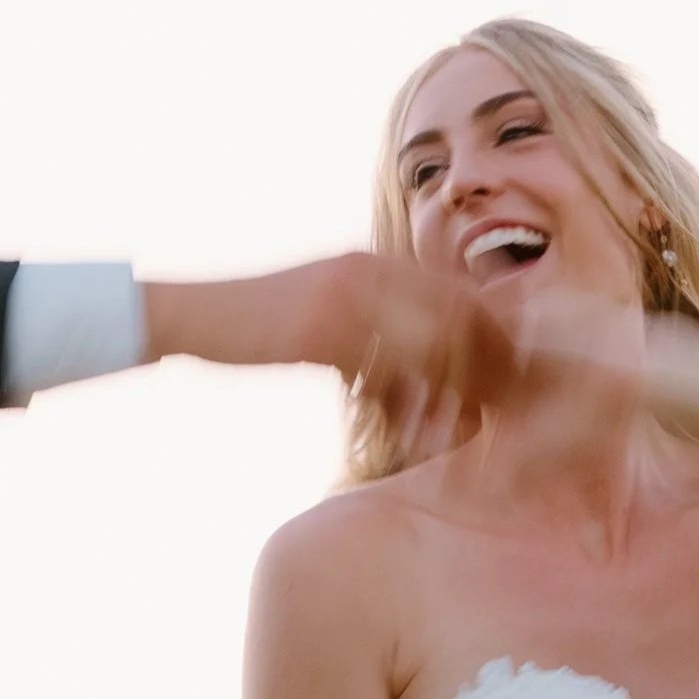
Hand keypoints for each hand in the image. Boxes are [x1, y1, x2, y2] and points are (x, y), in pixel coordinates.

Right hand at [142, 254, 513, 450]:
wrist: (190, 314)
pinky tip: (413, 437)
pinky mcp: (318, 329)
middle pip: (455, 313)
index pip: (455, 292)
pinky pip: (379, 372)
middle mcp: (368, 271)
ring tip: (461, 432)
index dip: (490, 335)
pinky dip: (400, 408)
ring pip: (425, 346)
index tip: (508, 379)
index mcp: (372, 262)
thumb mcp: (321, 311)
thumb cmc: (256, 325)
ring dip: (448, 393)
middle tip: (501, 411)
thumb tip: (415, 377)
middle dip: (485, 363)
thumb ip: (369, 329)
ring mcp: (345, 297)